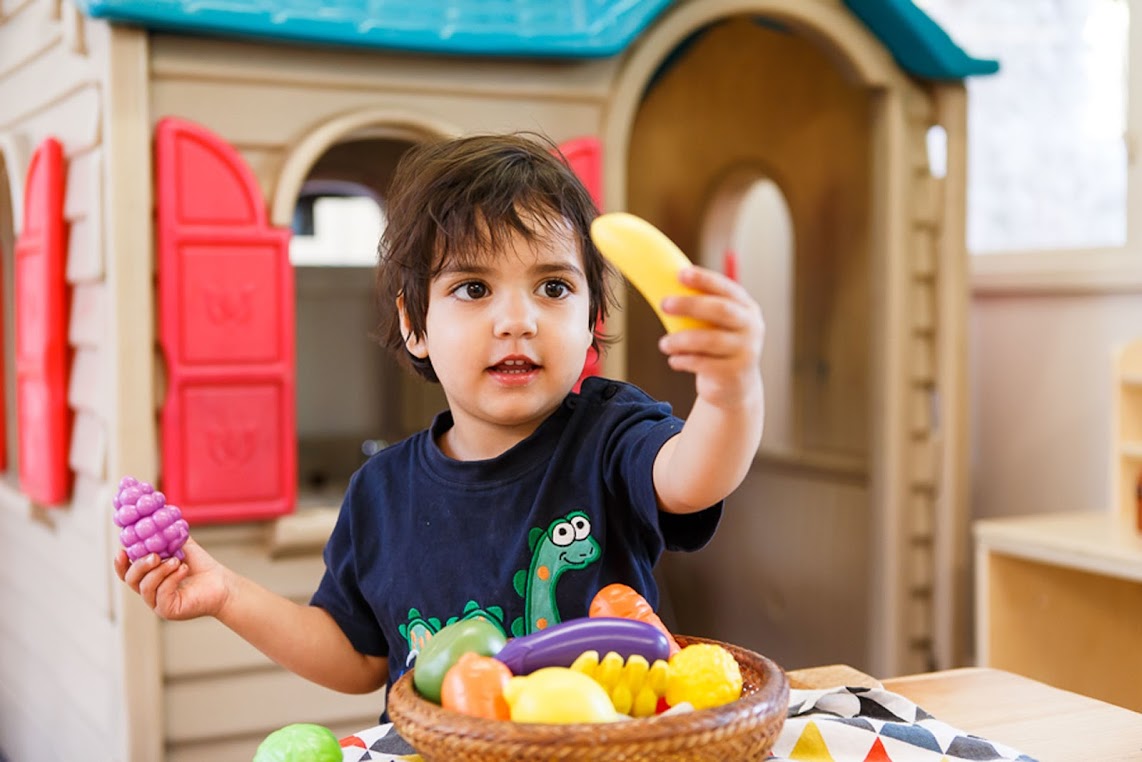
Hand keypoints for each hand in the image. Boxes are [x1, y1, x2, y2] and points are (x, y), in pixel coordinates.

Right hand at [114, 537, 229, 620]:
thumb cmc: (200, 566)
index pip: (126, 572)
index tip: (122, 551)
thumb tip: (156, 515)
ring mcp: (158, 602)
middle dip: (140, 565)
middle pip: (131, 580)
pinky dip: (171, 579)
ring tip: (177, 561)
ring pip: (145, 587)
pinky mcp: (168, 610)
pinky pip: (161, 595)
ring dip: (160, 571)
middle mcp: (150, 591)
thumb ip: (166, 535)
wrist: (221, 582)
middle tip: (155, 555)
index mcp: (149, 576)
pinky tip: (183, 570)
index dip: (120, 563)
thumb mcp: (181, 546)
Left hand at [657, 266, 764, 407]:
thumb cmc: (717, 347)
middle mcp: (751, 327)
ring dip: (681, 340)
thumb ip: (700, 307)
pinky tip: (673, 360)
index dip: (704, 280)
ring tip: (663, 344)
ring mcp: (746, 350)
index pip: (726, 288)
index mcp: (746, 307)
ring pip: (711, 340)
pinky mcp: (735, 373)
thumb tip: (662, 284)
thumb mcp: (715, 325)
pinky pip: (705, 364)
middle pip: (721, 310)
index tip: (680, 274)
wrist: (735, 387)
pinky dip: (685, 360)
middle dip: (690, 305)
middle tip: (664, 304)